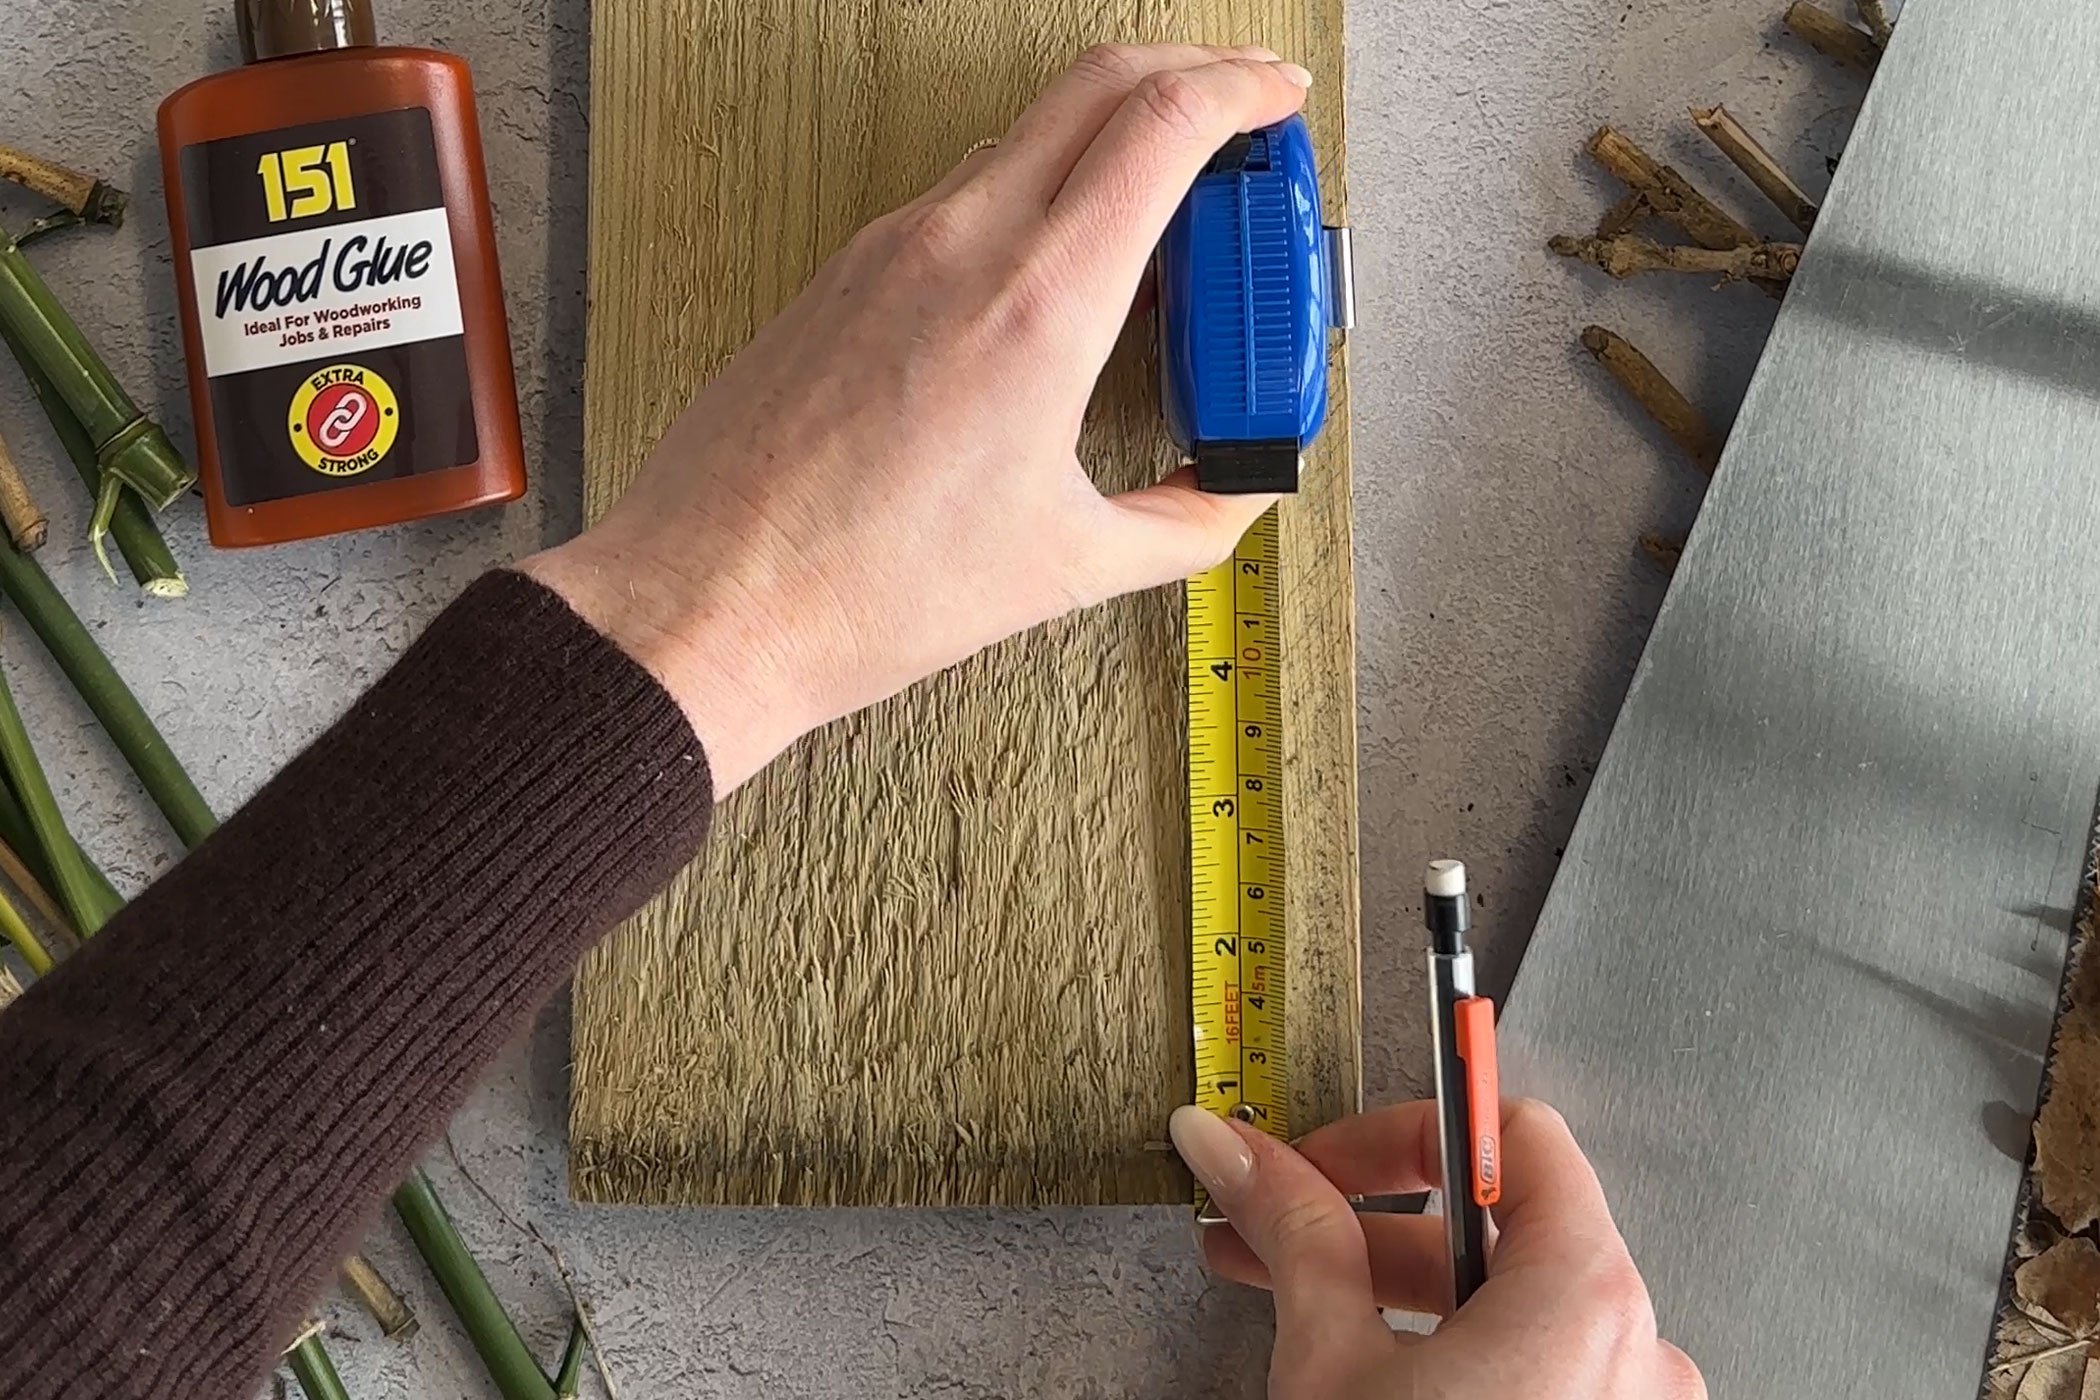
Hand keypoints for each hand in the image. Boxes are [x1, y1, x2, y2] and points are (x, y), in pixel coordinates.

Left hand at [525, 44, 1313, 790]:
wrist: (708, 602)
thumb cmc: (857, 590)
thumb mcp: (1064, 567)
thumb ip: (1183, 522)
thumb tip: (1230, 493)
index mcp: (1034, 303)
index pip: (1162, 122)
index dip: (1243, 88)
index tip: (1278, 100)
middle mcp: (958, 245)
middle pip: (1096, 81)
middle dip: (1189, 75)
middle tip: (1240, 121)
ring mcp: (889, 248)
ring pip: (1024, 132)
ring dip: (1106, 139)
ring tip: (1155, 219)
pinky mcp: (842, 273)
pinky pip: (961, 191)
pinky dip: (1034, 192)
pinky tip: (1053, 271)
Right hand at [1169, 1100, 1705, 1399]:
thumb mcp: (1327, 1358)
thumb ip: (1291, 1227)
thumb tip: (1232, 1145)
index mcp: (1587, 1295)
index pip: (1510, 1135)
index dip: (1398, 1132)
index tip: (1319, 1152)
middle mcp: (1639, 1352)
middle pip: (1499, 1227)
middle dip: (1364, 1220)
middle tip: (1271, 1220)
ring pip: (1508, 1309)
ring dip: (1391, 1292)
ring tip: (1291, 1305)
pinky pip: (1533, 1375)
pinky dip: (1448, 1358)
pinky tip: (1367, 1376)